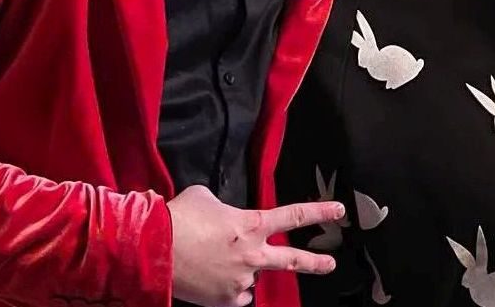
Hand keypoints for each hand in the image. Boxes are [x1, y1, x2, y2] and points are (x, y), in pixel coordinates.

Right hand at [167, 184, 342, 306]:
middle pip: (291, 260)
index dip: (319, 211)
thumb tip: (221, 215)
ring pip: (252, 276)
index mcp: (251, 223)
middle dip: (314, 262)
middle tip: (330, 263)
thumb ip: (223, 207)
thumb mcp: (206, 197)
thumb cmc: (181, 216)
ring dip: (241, 269)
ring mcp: (241, 279)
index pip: (293, 216)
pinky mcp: (226, 300)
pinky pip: (236, 293)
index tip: (338, 210)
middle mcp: (252, 254)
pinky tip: (212, 276)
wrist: (156, 249)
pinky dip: (228, 286)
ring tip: (214, 259)